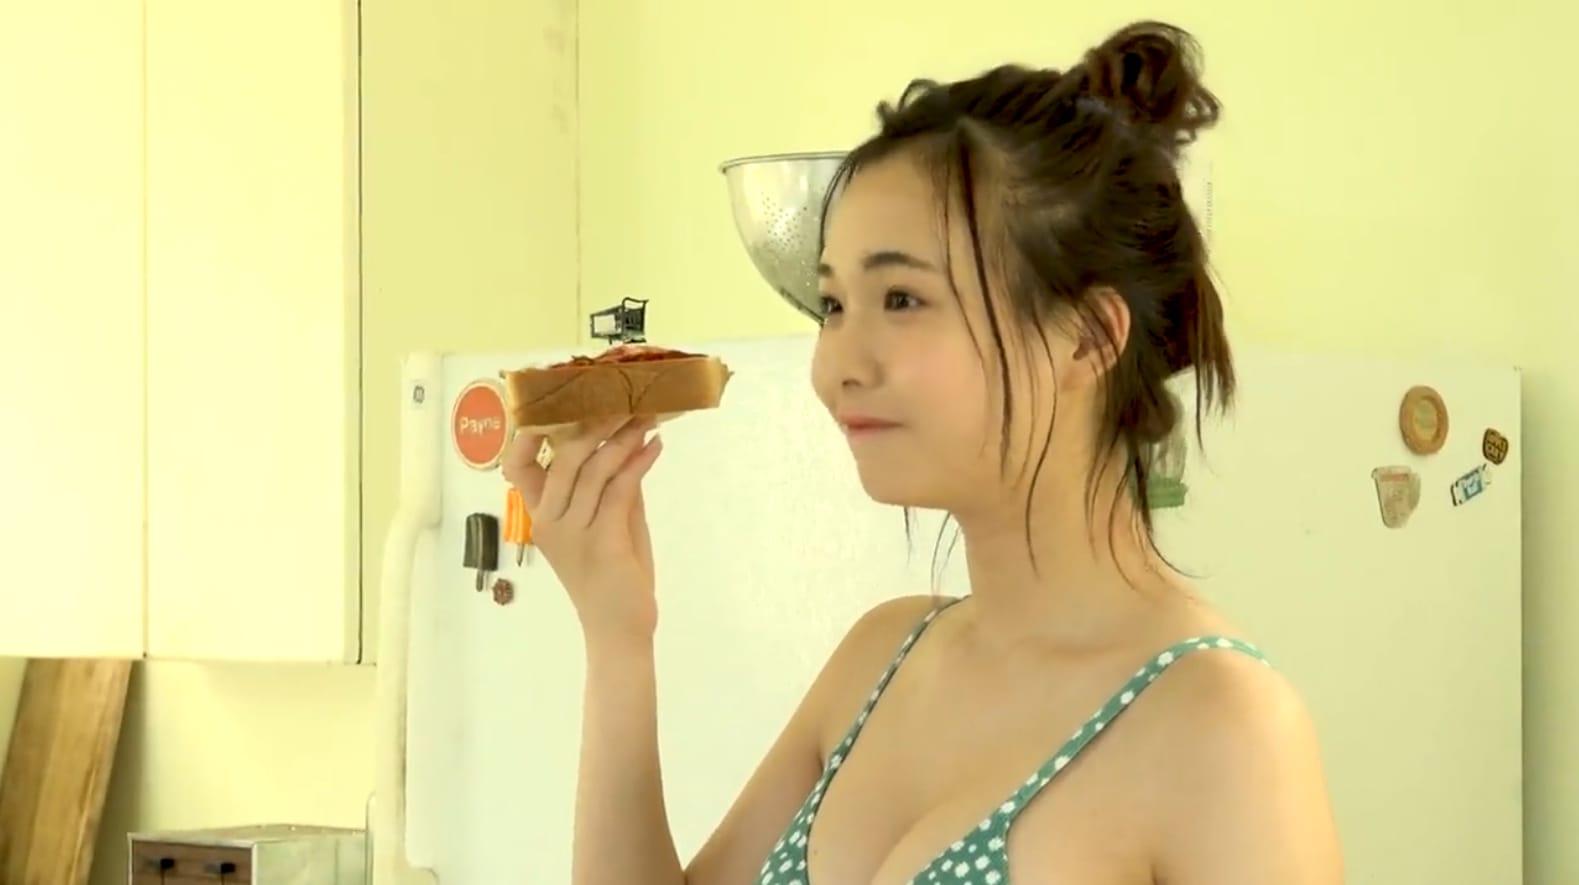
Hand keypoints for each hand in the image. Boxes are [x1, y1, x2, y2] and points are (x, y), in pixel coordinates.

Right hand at [501, 416, 663, 642]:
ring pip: (594, 468)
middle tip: (623, 398)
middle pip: (564, 456)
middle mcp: (550, 520)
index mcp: (541, 515)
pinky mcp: (602, 540)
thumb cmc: (612, 576)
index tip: (554, 399)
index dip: (528, 431)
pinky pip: (620, 489)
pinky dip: (639, 462)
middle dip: (594, 421)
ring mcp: (573, 531)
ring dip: (624, 437)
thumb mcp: (609, 523)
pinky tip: (655, 446)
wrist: (618, 629)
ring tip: (648, 417)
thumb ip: (612, 485)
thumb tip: (627, 440)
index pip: (518, 465)